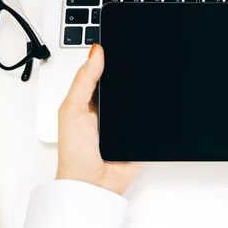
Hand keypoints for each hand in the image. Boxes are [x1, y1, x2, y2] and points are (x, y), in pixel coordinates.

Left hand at [56, 44, 139, 194]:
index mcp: (89, 98)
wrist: (94, 184)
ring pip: (140, 97)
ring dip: (144, 93)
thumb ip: (84, 80)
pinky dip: (154, 111)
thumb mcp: (73, 109)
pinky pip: (152, 116)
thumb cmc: (75, 153)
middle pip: (124, 81)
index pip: (102, 70)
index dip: (109, 57)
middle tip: (135, 62)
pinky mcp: (141, 132)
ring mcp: (125, 120)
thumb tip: (96, 52)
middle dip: (130, 72)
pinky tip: (153, 106)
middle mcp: (108, 107)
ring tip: (144, 86)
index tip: (119, 43)